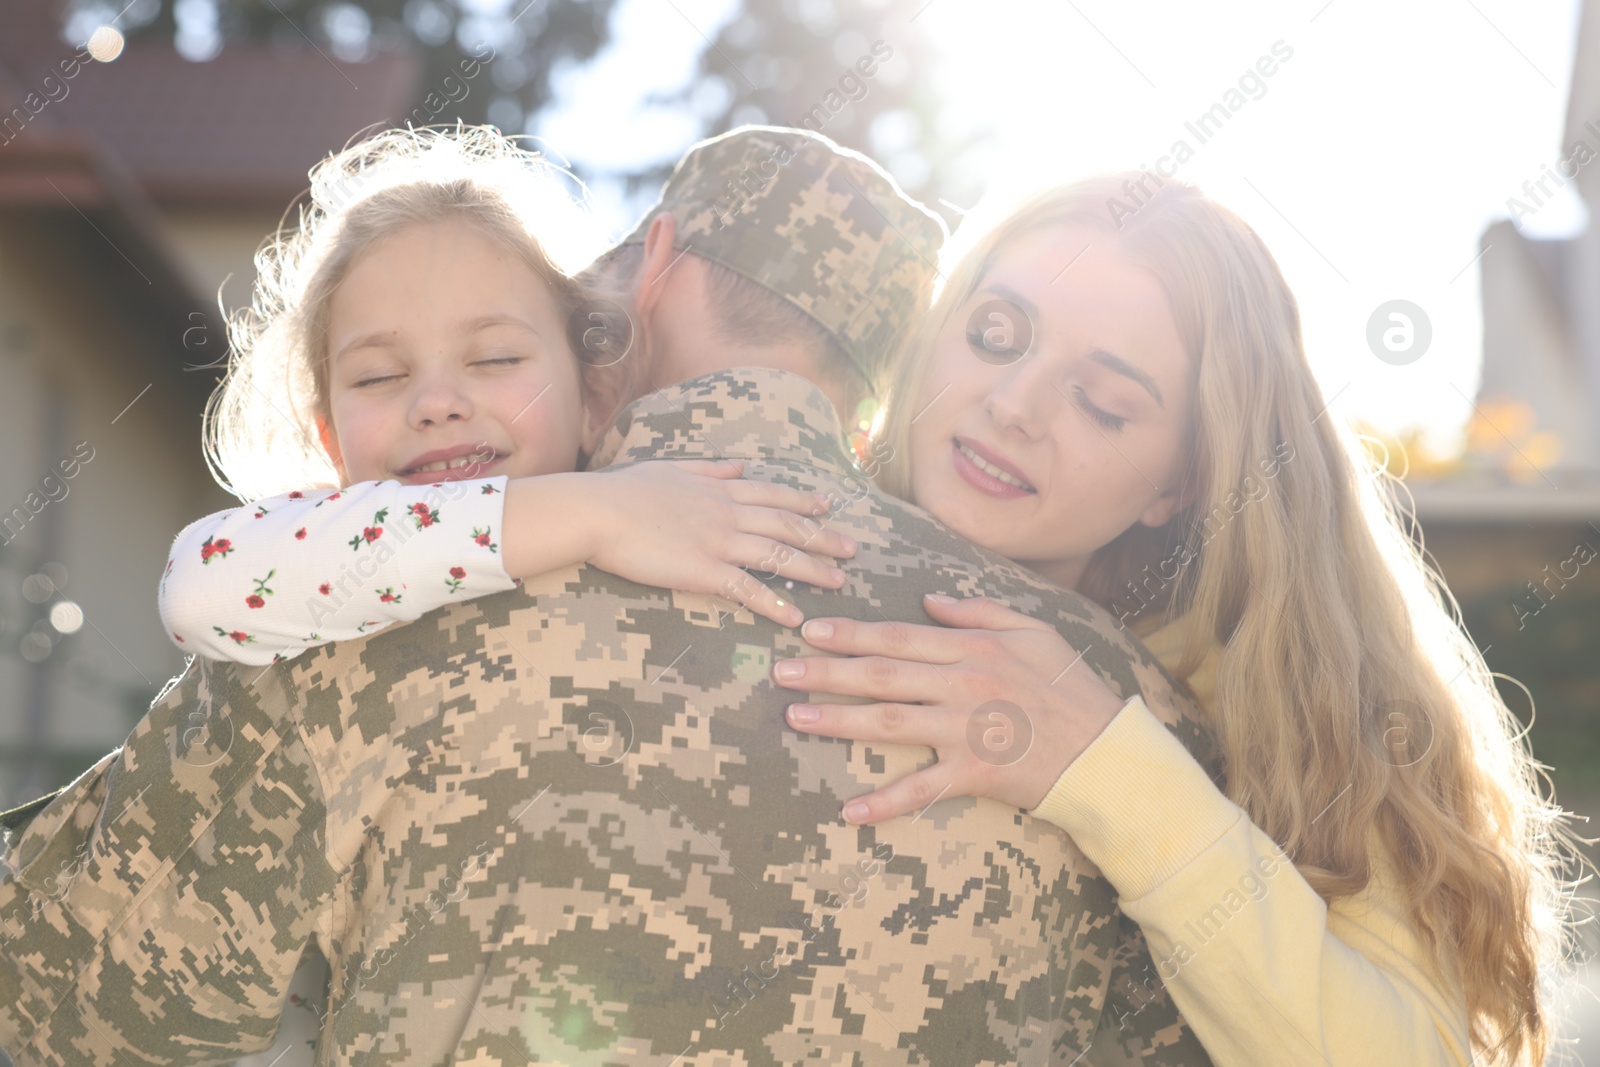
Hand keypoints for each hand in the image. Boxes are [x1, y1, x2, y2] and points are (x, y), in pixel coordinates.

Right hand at [586, 459, 857, 626]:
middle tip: (852, 550)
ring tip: (839, 583)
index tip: (828, 507)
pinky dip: (775, 603)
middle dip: (823, 538)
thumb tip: (738, 466)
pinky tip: (795, 616)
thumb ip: (711, 470)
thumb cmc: (623, 491)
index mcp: (720, 490)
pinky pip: (748, 589)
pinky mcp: (703, 571)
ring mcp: (719, 542)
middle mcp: (728, 514)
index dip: (803, 503)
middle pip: (787, 526)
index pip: (773, 495)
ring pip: (778, 555)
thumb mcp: (672, 469)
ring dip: (813, 570)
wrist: (597, 511)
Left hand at [772, 594, 1130, 821]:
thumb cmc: (1070, 687)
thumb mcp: (1033, 630)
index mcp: (972, 647)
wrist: (1107, 750)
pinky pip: (922, 789)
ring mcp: (966, 729)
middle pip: (881, 674)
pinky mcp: (975, 773)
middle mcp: (962, 683)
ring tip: (794, 717)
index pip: (897, 636)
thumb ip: (978, 611)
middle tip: (780, 671)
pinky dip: (885, 803)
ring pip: (889, 722)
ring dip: (836, 720)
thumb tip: (929, 598)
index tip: (808, 630)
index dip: (849, 632)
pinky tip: (849, 810)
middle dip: (825, 671)